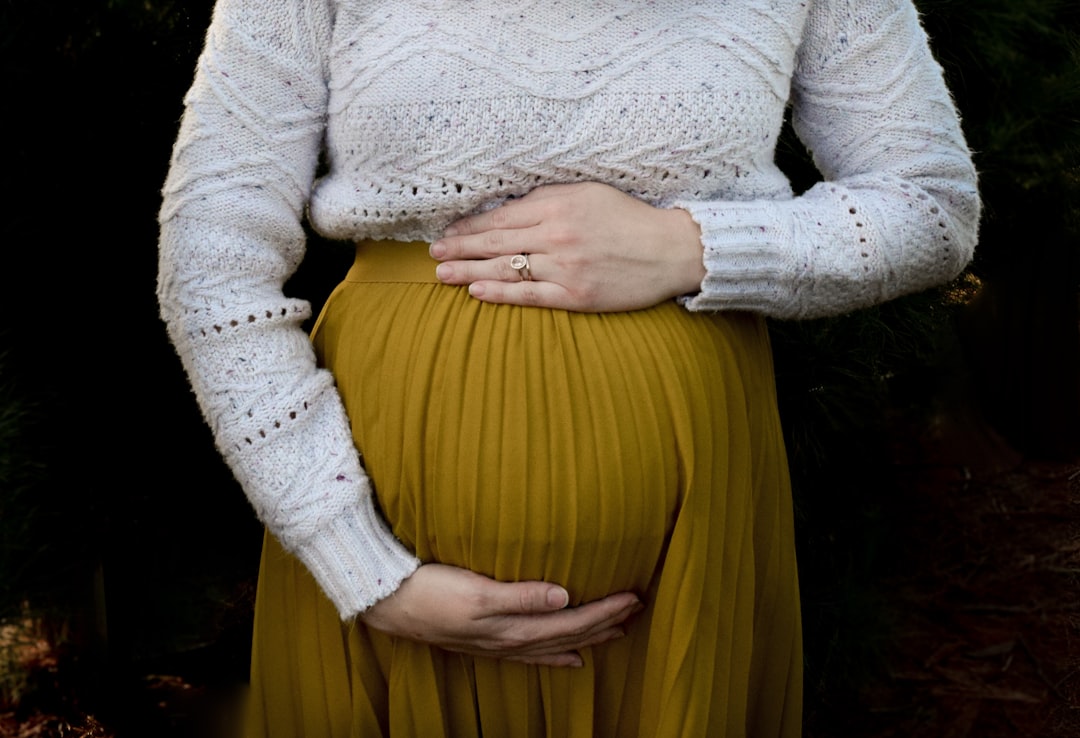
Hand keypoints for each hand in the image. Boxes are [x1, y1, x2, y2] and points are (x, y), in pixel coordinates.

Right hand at [359, 563, 642, 666]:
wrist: (390, 603)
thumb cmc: (430, 591)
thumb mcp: (477, 590)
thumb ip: (521, 596)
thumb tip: (565, 597)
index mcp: (512, 627)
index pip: (570, 622)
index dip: (604, 611)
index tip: (633, 597)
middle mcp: (510, 640)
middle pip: (568, 635)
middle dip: (604, 624)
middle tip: (637, 608)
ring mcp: (498, 643)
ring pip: (554, 645)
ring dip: (587, 637)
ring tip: (616, 631)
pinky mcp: (486, 639)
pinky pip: (532, 654)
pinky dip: (556, 656)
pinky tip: (571, 659)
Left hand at [430, 182, 705, 311]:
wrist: (671, 250)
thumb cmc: (629, 219)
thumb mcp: (589, 192)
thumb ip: (549, 197)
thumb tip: (508, 206)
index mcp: (558, 205)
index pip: (501, 217)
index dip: (470, 227)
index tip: (447, 233)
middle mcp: (557, 235)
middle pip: (496, 242)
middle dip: (459, 249)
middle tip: (433, 255)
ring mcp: (565, 267)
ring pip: (506, 268)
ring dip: (469, 271)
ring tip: (442, 276)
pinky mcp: (576, 294)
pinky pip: (529, 295)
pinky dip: (500, 293)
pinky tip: (476, 291)